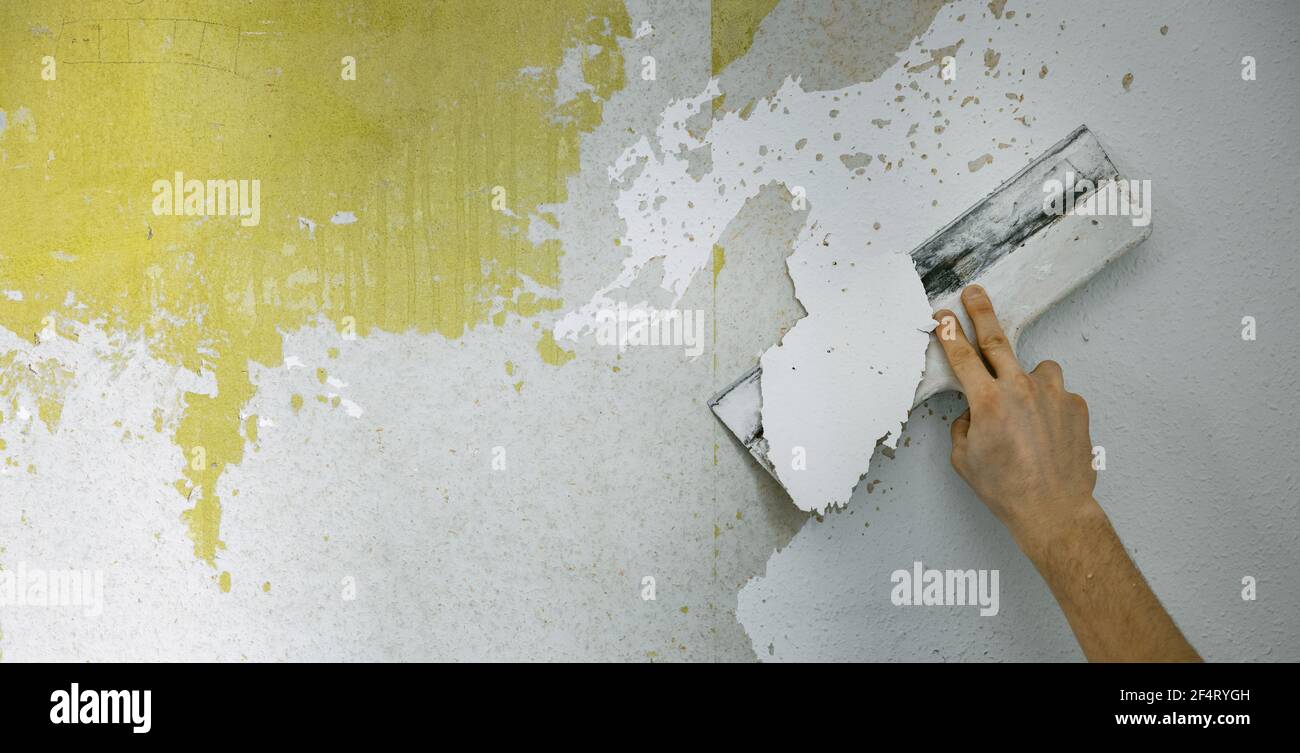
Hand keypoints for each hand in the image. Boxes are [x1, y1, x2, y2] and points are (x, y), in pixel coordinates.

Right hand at [933, 285, 1099, 555]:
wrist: (1053, 510)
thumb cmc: (1006, 489)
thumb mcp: (964, 458)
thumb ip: (964, 425)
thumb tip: (973, 413)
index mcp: (987, 401)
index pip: (962, 356)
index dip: (949, 332)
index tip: (943, 315)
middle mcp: (1020, 389)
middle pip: (997, 340)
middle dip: (982, 313)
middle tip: (974, 293)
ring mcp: (1053, 394)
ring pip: (1037, 369)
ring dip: (1027, 378)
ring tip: (1026, 405)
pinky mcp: (1076, 405)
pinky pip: (1058, 394)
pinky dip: (1049, 406)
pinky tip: (1047, 432)